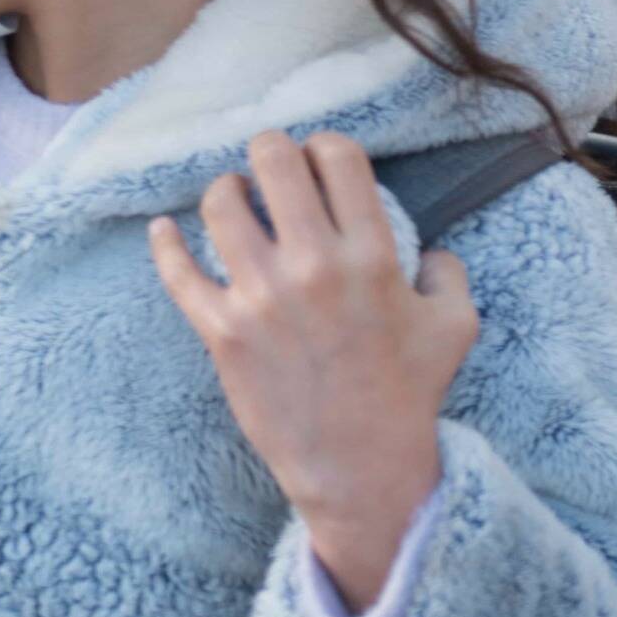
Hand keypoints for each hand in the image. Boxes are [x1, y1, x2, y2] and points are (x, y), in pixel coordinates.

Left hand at [149, 131, 478, 612]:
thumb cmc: (409, 394)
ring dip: (224, 190)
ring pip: (220, 204)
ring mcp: (262, 297)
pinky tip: (163, 229)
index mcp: (371, 256)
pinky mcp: (222, 330)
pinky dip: (165, 244)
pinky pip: (178, 272)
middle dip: (269, 151)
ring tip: (232, 199)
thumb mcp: (453, 327)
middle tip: (269, 168)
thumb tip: (430, 247)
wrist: (362, 470)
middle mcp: (313, 266)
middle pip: (272, 161)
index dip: (323, 146)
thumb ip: (448, 272)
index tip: (316, 160)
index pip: (336, 158)